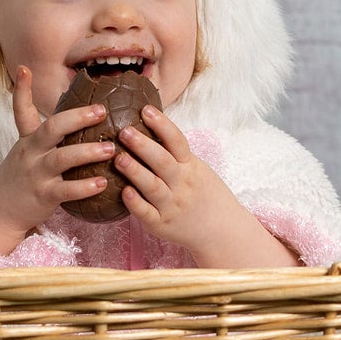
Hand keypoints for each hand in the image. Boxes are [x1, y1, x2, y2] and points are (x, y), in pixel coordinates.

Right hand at [0, 67, 118, 254]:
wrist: (0, 210)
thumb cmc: (23, 176)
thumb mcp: (28, 150)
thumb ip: (47, 133)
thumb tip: (75, 114)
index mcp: (29, 139)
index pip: (22, 111)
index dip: (22, 90)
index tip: (25, 69)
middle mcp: (31, 153)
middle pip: (51, 129)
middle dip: (77, 118)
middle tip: (101, 110)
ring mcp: (36, 174)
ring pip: (62, 159)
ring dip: (87, 152)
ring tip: (110, 149)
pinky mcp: (44, 196)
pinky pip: (65, 190)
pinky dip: (84, 187)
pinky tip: (102, 183)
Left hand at [114, 107, 297, 267]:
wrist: (221, 230)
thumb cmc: (204, 194)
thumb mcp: (197, 169)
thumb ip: (176, 153)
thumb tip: (149, 125)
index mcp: (190, 167)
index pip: (177, 141)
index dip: (162, 124)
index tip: (145, 109)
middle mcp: (182, 184)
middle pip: (163, 162)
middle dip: (143, 145)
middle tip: (124, 131)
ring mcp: (172, 205)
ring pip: (153, 186)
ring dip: (135, 172)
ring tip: (119, 158)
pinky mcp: (161, 225)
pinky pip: (147, 214)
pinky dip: (136, 203)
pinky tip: (124, 192)